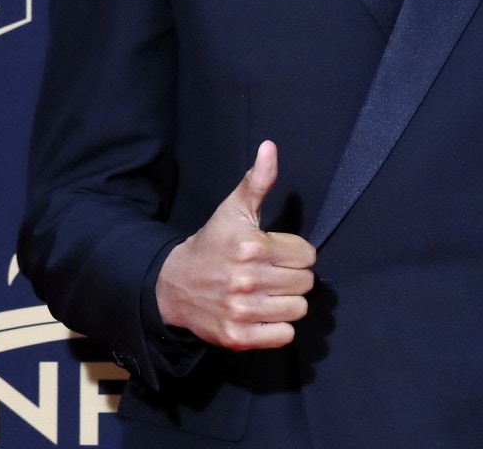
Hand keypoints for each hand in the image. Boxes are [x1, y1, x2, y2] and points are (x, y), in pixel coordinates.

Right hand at [155, 140, 315, 349]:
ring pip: (298, 310)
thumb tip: (270, 147)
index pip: (307, 255)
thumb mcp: (233, 209)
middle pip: (305, 283)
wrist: (175, 285)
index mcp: (251, 246)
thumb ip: (258, 180)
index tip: (277, 252)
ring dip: (287, 302)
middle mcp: (248, 280)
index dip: (295, 253)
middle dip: (293, 277)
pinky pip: (284, 336)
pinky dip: (278, 328)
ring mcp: (242, 311)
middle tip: (272, 273)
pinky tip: (263, 314)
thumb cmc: (213, 244)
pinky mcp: (238, 337)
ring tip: (268, 293)